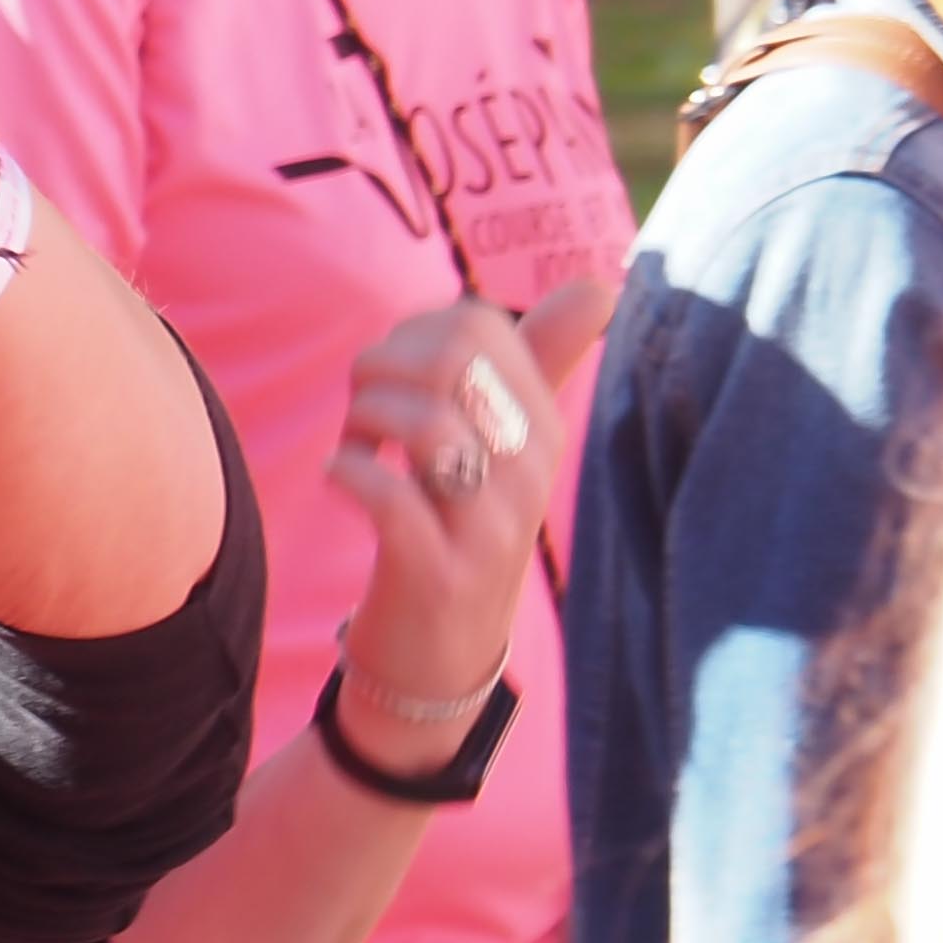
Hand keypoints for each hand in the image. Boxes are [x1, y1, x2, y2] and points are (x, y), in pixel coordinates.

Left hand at [329, 272, 614, 768]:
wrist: (442, 656)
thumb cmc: (462, 530)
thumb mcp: (505, 447)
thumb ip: (540, 363)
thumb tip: (601, 286)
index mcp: (541, 427)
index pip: (477, 326)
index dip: (410, 334)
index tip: (394, 378)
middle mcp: (531, 470)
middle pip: (454, 357)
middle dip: (382, 364)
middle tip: (363, 407)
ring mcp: (492, 525)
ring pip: (426, 421)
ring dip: (362, 419)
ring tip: (355, 446)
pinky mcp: (442, 574)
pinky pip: (389, 495)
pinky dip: (347, 472)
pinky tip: (341, 479)